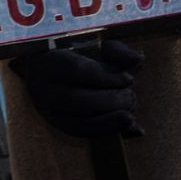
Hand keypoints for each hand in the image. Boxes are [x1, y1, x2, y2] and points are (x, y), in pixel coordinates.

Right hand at [15, 40, 143, 138]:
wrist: (50, 70)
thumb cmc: (79, 54)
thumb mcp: (95, 46)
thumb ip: (116, 50)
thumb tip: (138, 59)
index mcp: (49, 61)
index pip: (76, 71)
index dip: (106, 76)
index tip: (129, 78)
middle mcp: (42, 87)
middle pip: (77, 99)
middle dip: (110, 100)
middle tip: (131, 96)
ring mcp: (48, 109)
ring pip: (78, 121)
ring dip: (110, 119)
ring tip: (130, 111)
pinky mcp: (59, 124)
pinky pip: (83, 133)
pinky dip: (108, 130)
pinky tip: (129, 126)